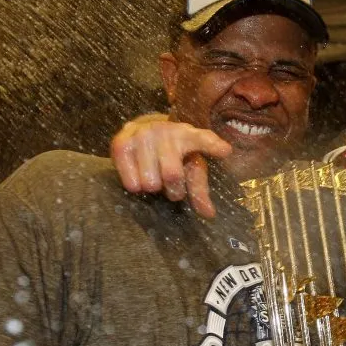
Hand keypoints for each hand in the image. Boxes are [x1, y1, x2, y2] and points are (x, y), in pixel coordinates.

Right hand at [110, 116, 232, 218]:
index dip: (213, 145)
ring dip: (153, 188)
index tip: (225, 151)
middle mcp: (165, 130)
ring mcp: (142, 135)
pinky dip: (136, 187)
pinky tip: (139, 178)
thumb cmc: (173, 154)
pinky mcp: (121, 143)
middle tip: (170, 186)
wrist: (142, 130)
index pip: (202, 139)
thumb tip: (208, 214)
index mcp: (188, 134)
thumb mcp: (190, 167)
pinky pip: (131, 182)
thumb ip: (199, 189)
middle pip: (172, 175)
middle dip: (173, 189)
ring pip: (150, 182)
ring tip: (153, 177)